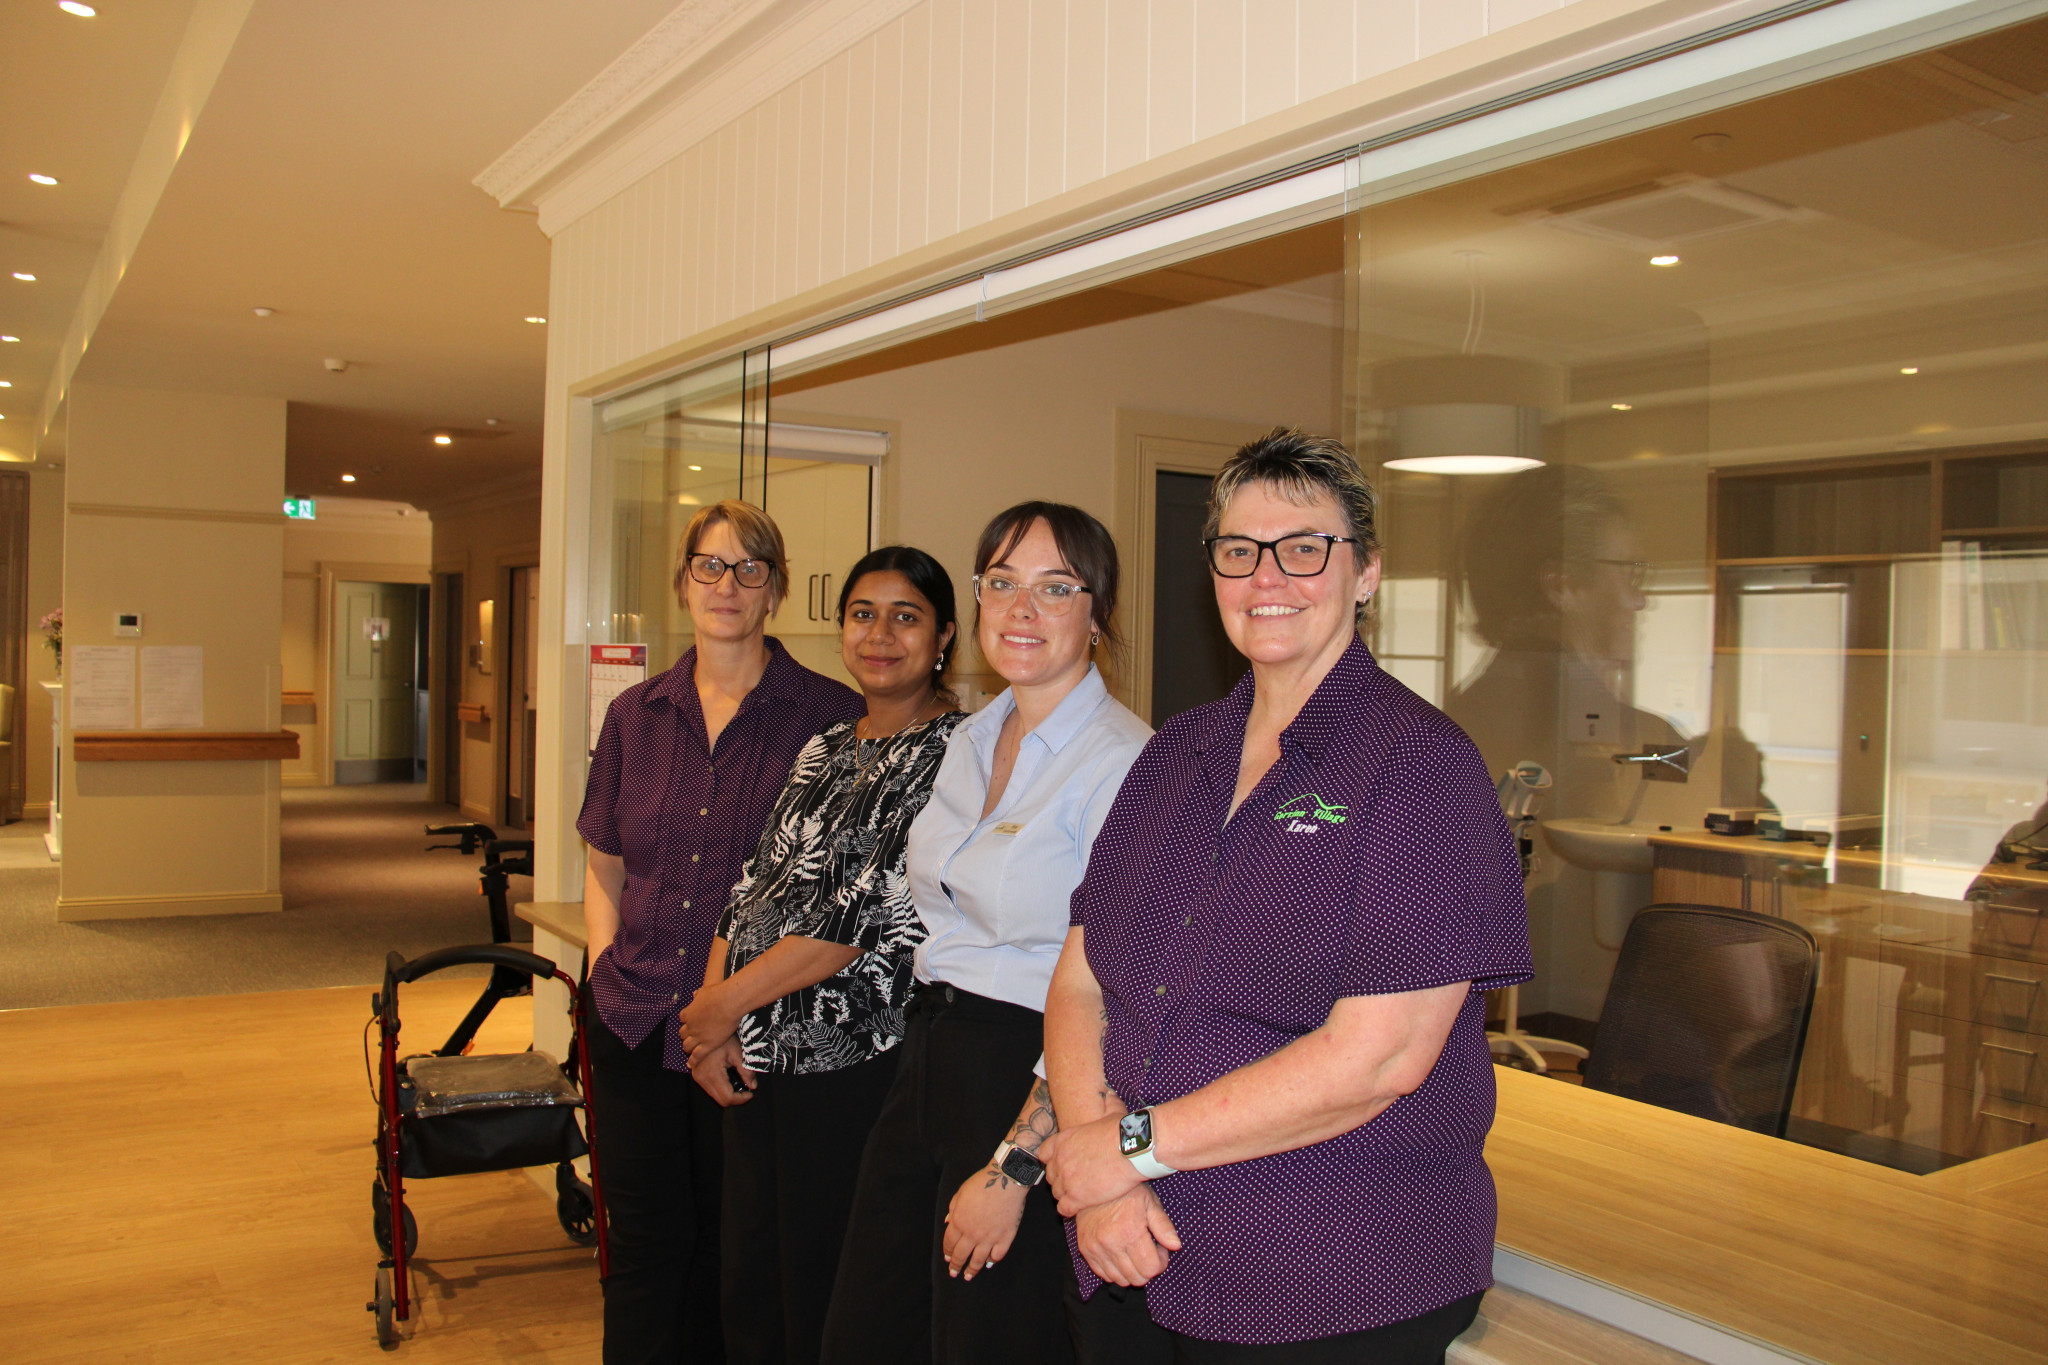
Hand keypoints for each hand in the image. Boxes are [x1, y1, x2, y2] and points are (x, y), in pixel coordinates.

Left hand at [678, 982, 740, 1060]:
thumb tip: (695, 994)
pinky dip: (692, 1061)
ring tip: (690, 1051)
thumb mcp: (705, 991)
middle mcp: (690, 1026)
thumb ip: (699, 995)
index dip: (687, 1021)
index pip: (683, 1018)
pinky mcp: (707, 1045)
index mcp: (689, 1013)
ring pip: (687, 1046)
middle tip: (690, 1037)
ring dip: (688, 1048)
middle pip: (683, 1034)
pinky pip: (697, 1056)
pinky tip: (691, 1064)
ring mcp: (698, 1037)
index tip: (691, 1022)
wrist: (728, 1002)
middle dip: (686, 1035)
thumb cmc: (718, 994)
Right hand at [688, 1035, 756, 1107]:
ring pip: (715, 1096)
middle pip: (720, 1101)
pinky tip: (730, 1079)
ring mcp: (697, 1077)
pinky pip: (710, 1089)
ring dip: (728, 1094)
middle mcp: (701, 1079)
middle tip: (747, 1090)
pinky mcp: (696, 1075)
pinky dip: (721, 1089)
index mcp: (712, 1074)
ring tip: (740, 1083)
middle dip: (736, 1099)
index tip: (751, 1093)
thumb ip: (746, 1071)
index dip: (741, 1099)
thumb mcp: (737, 1052)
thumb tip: (753, 1086)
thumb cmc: (724, 1037)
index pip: (727, 1098)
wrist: (707, 1025)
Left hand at [941, 1163, 1030, 1280]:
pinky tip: (989, 1263)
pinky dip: (993, 1260)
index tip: (947, 1258)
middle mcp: (972, 1233)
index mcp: (959, 1222)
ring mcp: (989, 1237)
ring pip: (978, 1260)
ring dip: (972, 1269)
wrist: (1005, 1180)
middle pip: (961, 1255)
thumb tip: (948, 1223)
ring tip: (969, 1276)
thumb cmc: (981, 1183)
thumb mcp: (960, 1193)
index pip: (949, 1243)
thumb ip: (953, 1209)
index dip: (948, 1252)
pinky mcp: (1005, 1237)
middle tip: (954, 1273)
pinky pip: (997, 1254)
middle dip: (956, 1266)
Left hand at [1042, 1114, 1140, 1216]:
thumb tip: (1111, 1095)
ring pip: (1056, 1193)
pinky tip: (1080, 1208)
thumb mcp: (1111, 1113)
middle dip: (1060, 1179)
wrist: (1131, 1150)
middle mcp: (1060, 1160)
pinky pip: (1064, 1209)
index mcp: (1064, 1140)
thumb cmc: (1124, 1131)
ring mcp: (1066, 1180)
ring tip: (1079, 1196)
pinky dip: (1070, 1210)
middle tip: (1075, 1182)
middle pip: (1050, 1175)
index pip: (1044, 1153)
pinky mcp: (1076, 1198)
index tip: (1063, 1164)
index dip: (1053, 1160)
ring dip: (1066, 1195)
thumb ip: (1106, 1105)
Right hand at [1074, 1185, 1180, 1286]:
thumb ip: (1164, 1226)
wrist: (1094, 1182)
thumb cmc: (1126, 1192)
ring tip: (1134, 1251)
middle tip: (1148, 1250)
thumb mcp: (1150, 1202)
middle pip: (1137, 1279)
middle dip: (1147, 1269)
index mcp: (1130, 1231)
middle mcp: (1111, 1243)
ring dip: (1131, 1271)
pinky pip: (1104, 1275)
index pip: (1151, 1269)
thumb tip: (1176, 1246)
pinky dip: (1115, 1270)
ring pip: (1120, 1280)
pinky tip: (1120, 1254)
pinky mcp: (1085, 1250)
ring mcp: (1096, 1248)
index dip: (1161, 1262)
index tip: (1159, 1248)